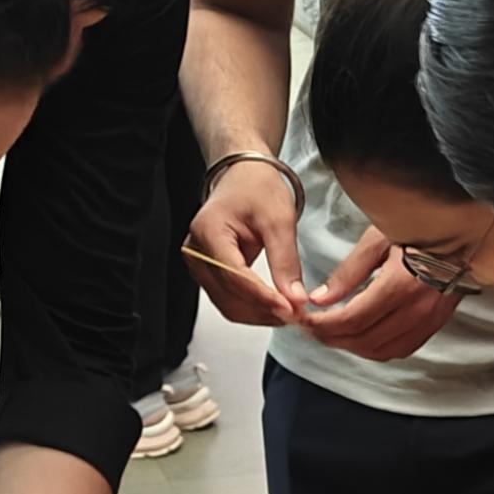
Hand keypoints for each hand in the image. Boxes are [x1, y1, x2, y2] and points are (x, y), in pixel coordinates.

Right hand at [186, 161, 304, 327]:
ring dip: (260, 314)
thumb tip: (295, 298)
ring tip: (291, 313)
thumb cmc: (256, 189)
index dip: (264, 297)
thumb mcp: (279, 219)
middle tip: (297, 316)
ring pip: (228, 305)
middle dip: (264, 311)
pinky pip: (229, 299)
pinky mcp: (208, 272)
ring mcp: (199, 264)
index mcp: (209, 231)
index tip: (291, 309)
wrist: (243, 178)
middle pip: (229, 297)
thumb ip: (285, 261)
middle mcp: (196, 251)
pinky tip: (276, 307)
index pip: (235, 276)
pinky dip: (253, 307)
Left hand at [298, 228, 459, 361]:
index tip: (304, 319)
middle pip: (363, 339)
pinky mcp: (435, 325)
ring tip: (332, 334)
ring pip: (381, 350)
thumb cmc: (420, 229)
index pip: (352, 319)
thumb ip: (348, 273)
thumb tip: (320, 299)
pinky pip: (401, 349)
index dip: (323, 325)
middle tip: (312, 328)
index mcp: (399, 285)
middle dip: (331, 337)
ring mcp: (428, 320)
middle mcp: (415, 309)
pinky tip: (362, 338)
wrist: (464, 235)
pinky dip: (376, 349)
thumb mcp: (378, 239)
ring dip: (352, 347)